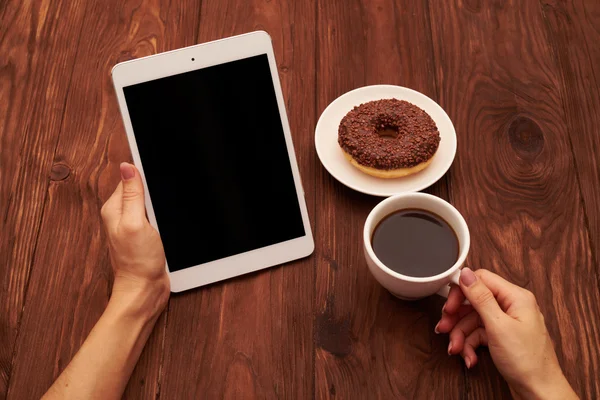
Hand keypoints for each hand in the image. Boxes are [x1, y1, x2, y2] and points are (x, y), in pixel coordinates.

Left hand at [101, 162, 169, 317]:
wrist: (145, 289)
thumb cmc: (138, 261)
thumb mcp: (136, 223)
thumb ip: (132, 195)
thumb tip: (127, 166)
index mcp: (114, 208)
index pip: (129, 178)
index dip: (144, 175)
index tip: (158, 179)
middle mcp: (121, 215)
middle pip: (140, 190)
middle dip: (154, 191)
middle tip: (160, 208)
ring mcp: (132, 225)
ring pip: (149, 203)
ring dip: (160, 207)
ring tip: (162, 221)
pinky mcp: (144, 234)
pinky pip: (154, 217)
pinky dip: (162, 218)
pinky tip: (166, 226)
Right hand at [436, 268, 577, 399]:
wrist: (539, 392)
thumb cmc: (527, 361)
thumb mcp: (498, 326)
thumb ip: (481, 297)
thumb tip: (466, 273)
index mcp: (515, 297)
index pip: (481, 280)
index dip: (461, 290)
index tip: (448, 304)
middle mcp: (512, 306)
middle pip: (474, 301)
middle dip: (457, 317)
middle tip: (445, 327)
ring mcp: (506, 322)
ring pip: (473, 320)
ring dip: (461, 335)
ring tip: (455, 349)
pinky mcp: (502, 336)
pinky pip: (479, 334)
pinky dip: (470, 345)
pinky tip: (469, 357)